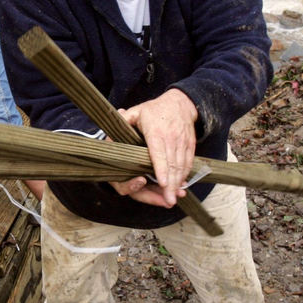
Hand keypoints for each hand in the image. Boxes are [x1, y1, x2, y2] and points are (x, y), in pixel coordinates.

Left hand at [119, 89, 197, 206]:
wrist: (180, 103)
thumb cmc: (155, 109)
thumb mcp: (137, 111)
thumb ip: (124, 119)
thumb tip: (111, 124)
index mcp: (156, 131)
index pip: (159, 153)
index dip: (161, 169)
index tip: (162, 183)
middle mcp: (171, 138)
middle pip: (171, 164)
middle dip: (171, 184)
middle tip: (169, 200)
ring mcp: (182, 142)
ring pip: (181, 166)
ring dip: (178, 183)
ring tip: (175, 197)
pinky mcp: (190, 146)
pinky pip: (188, 163)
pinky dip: (185, 175)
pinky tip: (181, 185)